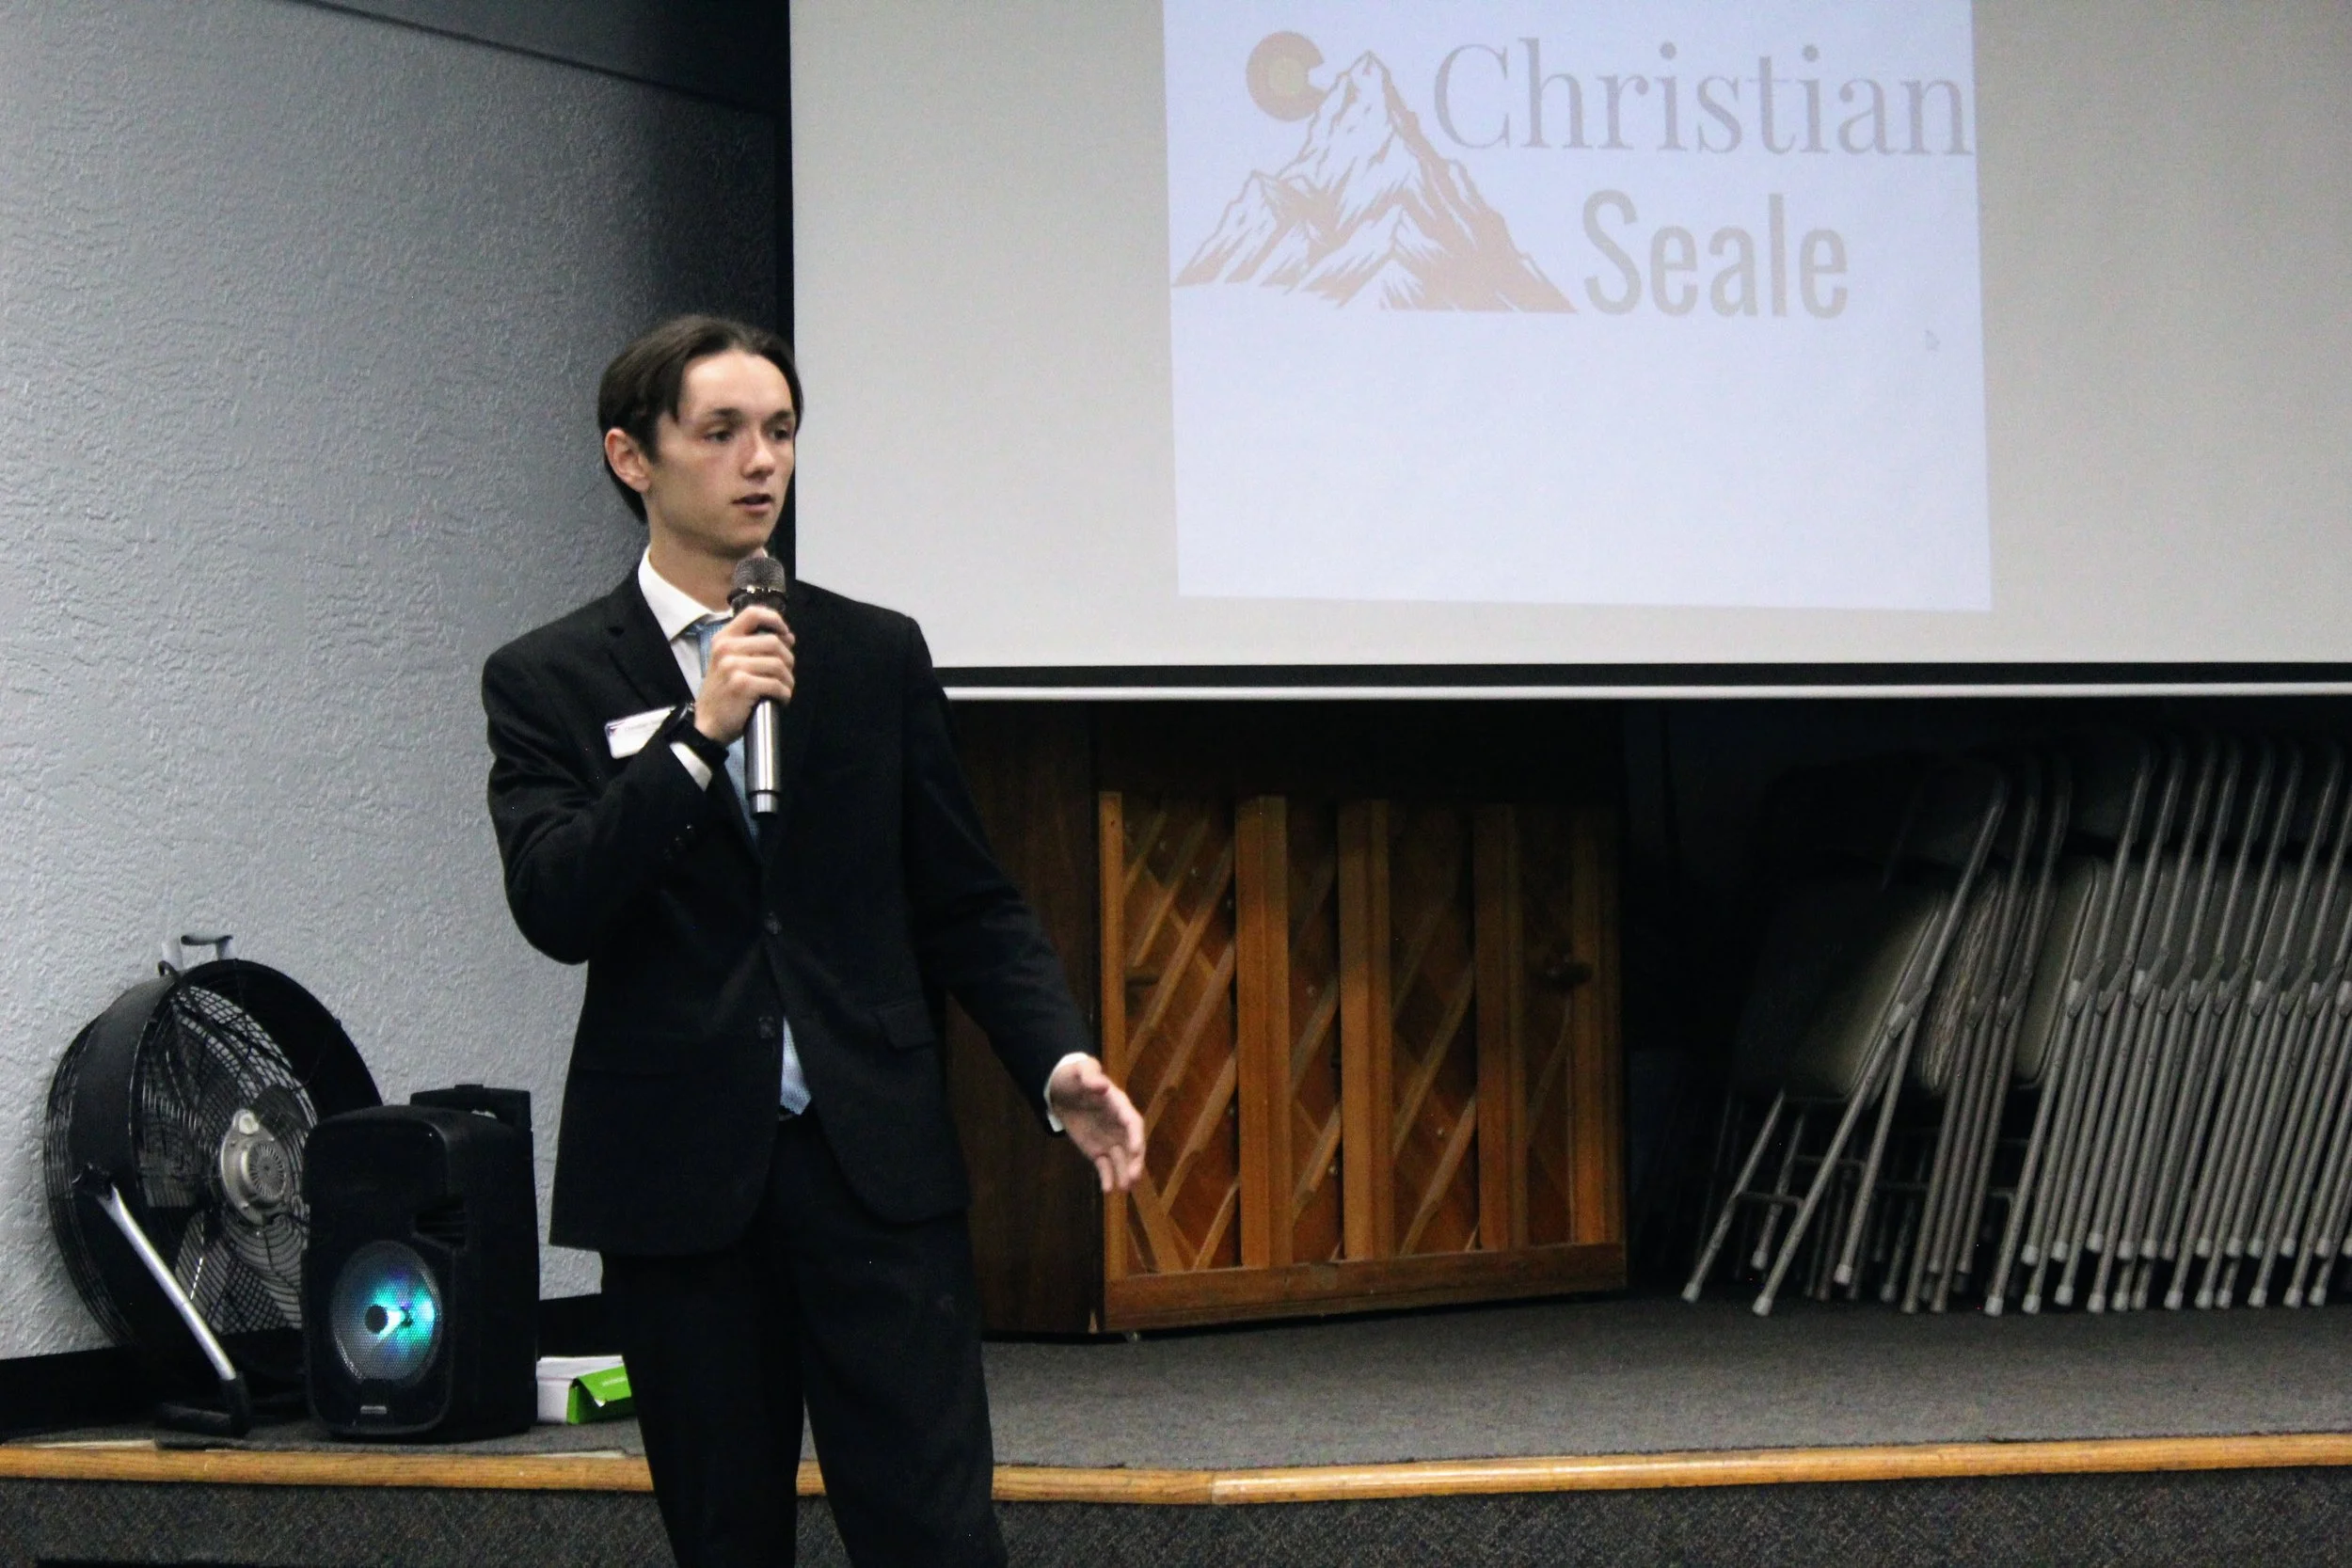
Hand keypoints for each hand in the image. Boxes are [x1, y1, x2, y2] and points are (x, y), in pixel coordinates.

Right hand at [694, 606, 794, 743]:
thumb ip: (750, 647)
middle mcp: (726, 649)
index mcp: (723, 639)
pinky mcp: (743, 685)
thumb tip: (786, 637)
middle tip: (786, 674)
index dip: (775, 620)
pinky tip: (780, 699)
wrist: (708, 723)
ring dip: (788, 680)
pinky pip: (776, 685)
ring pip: (778, 665)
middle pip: (773, 642)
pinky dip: (784, 694)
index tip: (786, 634)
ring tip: (784, 689)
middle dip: (788, 659)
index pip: (753, 614)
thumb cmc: (722, 693)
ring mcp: (733, 667)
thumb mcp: (726, 662)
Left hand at [1047, 1056, 1145, 1193]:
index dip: (1136, 1136)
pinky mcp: (1097, 1150)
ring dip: (1124, 1174)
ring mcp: (1109, 1139)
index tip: (1136, 1149)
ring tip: (1124, 1188)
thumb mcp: (1081, 1070)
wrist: (1060, 1089)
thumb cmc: (1074, 1076)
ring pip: (1121, 1160)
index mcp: (1119, 1105)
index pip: (1133, 1122)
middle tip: (1133, 1177)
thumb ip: (1091, 1076)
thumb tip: (1103, 1086)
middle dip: (1135, 1161)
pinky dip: (1107, 1178)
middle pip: (1132, 1146)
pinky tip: (1107, 1190)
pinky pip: (1104, 1166)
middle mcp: (1119, 1126)